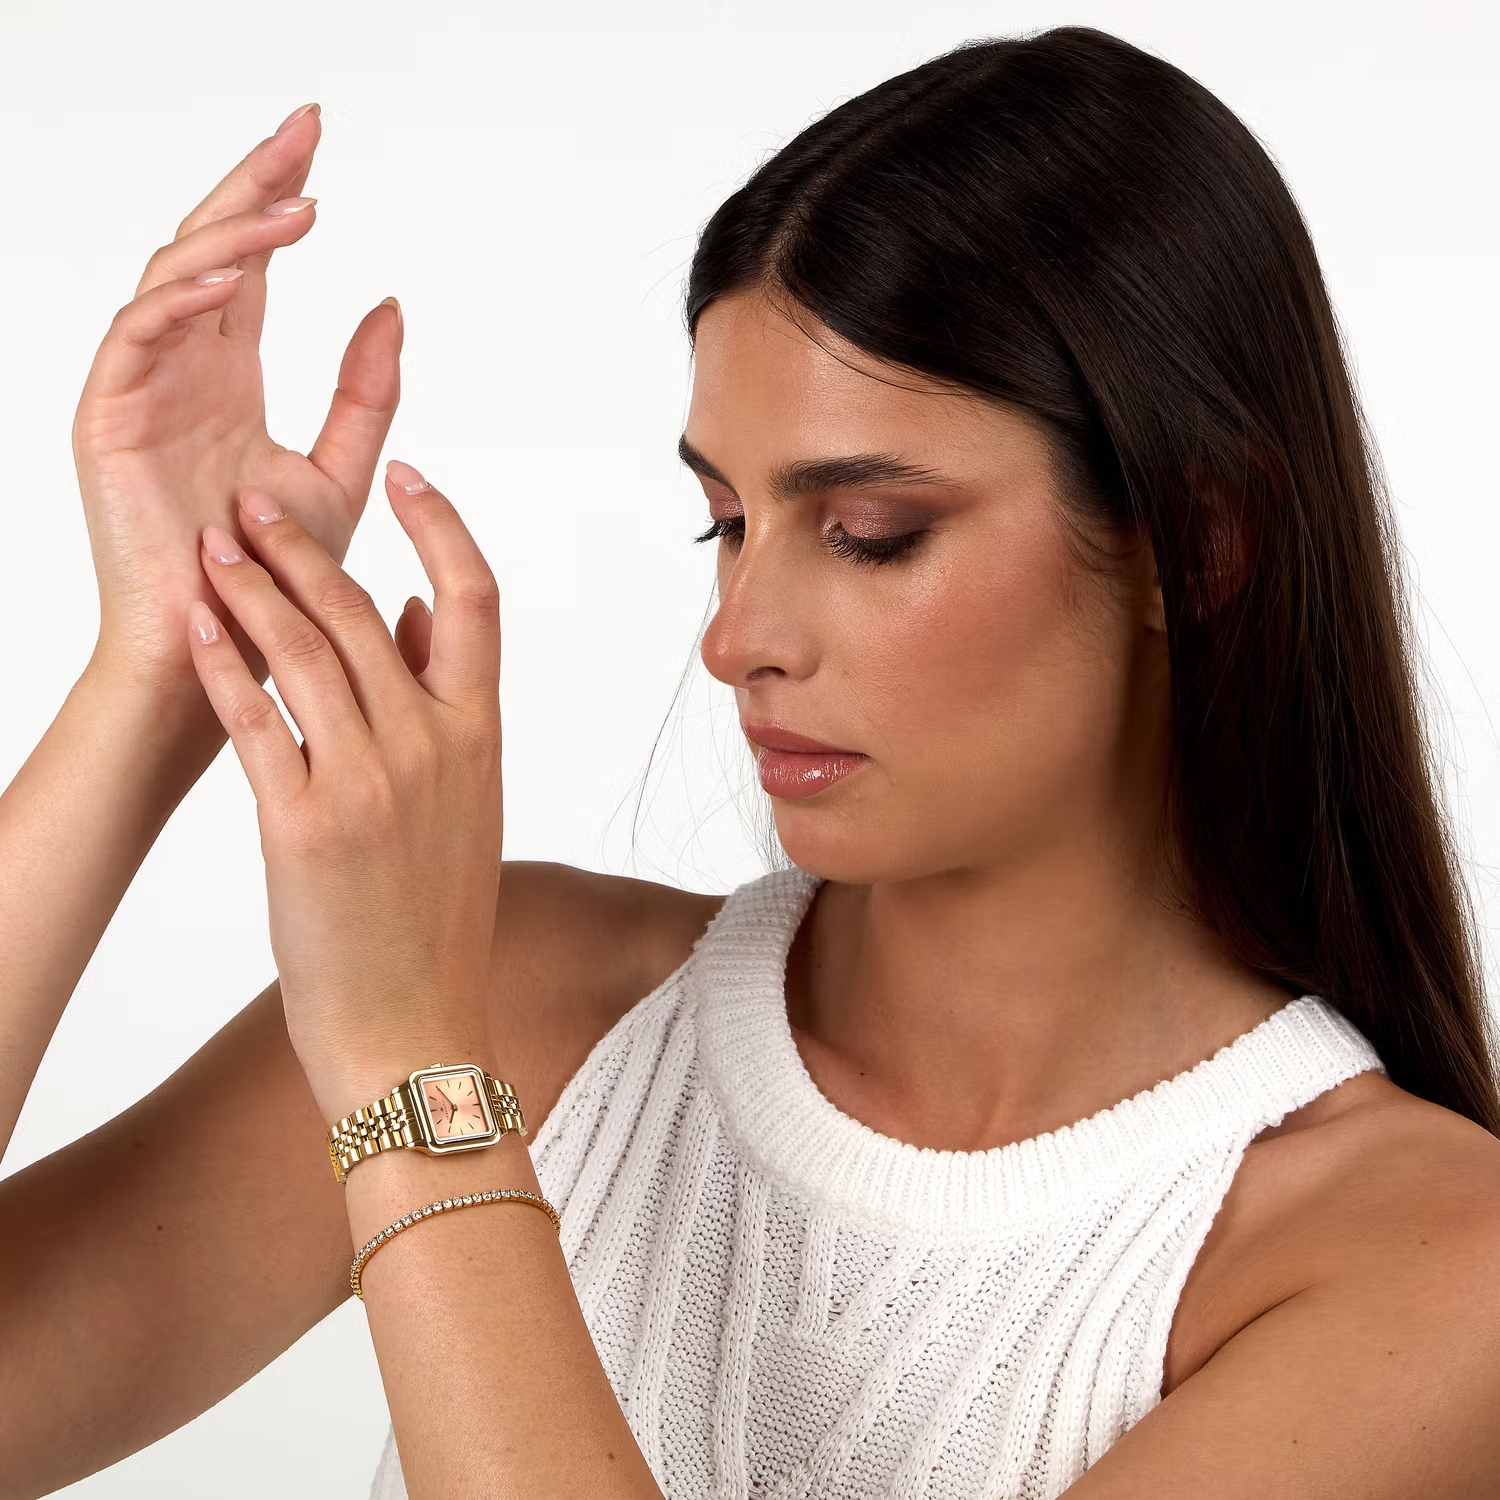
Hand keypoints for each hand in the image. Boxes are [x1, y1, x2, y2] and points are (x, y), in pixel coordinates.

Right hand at [74, 103, 401, 715]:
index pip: (253, 264)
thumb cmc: (280, 577)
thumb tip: (392, 303)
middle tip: (306, 125)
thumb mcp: (342, 470)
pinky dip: (182, 296)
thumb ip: (364, 390)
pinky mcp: (108, 416)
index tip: (320, 145)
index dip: (279, 199)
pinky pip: (138, 334)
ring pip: (175, 276)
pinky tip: (235, 271)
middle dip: (255, 182)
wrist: (227, 652)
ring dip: (234, 233)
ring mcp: (142, 386)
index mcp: (230, 374)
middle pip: (214, 247)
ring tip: (298, 205)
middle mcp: (184, 367)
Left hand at [185, 461, 501, 1120]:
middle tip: (255, 501)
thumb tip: (417, 615)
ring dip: (253, 587)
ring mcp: (371, 782)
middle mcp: (433, 746)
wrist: (416, 1025)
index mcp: (480, 736)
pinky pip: (258, 719)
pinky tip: (197, 620)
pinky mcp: (304, 822)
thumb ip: (448, 704)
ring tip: (213, 543)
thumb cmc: (435, 919)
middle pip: (366, 610)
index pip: (475, 600)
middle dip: (304, 545)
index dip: (441, 526)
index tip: (408, 475)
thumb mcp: (467, 803)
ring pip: (308, 651)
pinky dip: (224, 662)